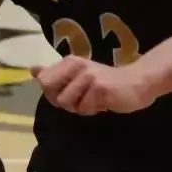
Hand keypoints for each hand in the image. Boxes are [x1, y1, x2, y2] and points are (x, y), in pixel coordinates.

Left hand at [31, 56, 156, 115]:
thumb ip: (55, 74)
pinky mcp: (100, 88)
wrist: (138, 82)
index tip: (70, 91)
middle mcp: (77, 65)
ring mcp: (88, 76)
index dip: (53, 93)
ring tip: (95, 99)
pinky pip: (84, 108)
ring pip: (67, 103)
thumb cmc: (107, 82)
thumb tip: (32, 70)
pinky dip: (93, 109)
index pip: (44, 82)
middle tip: (82, 98)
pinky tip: (104, 101)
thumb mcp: (78, 75)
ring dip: (81, 107)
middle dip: (64, 101)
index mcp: (69, 62)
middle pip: (52, 93)